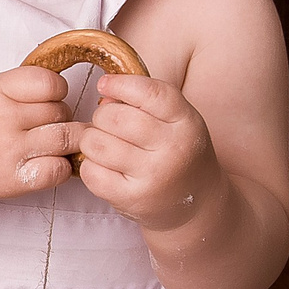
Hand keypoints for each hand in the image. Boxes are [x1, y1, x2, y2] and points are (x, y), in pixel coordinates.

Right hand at [0, 67, 86, 202]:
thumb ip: (20, 86)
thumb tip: (62, 88)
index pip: (50, 82)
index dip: (57, 91)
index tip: (49, 99)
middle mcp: (2, 118)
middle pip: (60, 111)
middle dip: (61, 117)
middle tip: (47, 124)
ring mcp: (9, 151)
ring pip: (66, 139)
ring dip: (68, 141)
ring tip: (54, 142)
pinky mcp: (14, 180)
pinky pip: (58, 170)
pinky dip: (61, 166)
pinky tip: (47, 162)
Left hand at [76, 74, 224, 231]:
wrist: (198, 204)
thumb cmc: (180, 155)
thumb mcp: (177, 121)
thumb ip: (147, 102)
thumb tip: (105, 94)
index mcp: (187, 123)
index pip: (149, 93)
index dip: (120, 84)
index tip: (105, 84)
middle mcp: (173, 149)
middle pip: (115, 117)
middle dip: (102, 116)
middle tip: (107, 124)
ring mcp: (153, 177)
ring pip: (97, 143)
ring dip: (91, 141)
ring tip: (104, 145)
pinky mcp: (132, 199)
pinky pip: (91, 172)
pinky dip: (90, 166)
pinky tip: (104, 167)